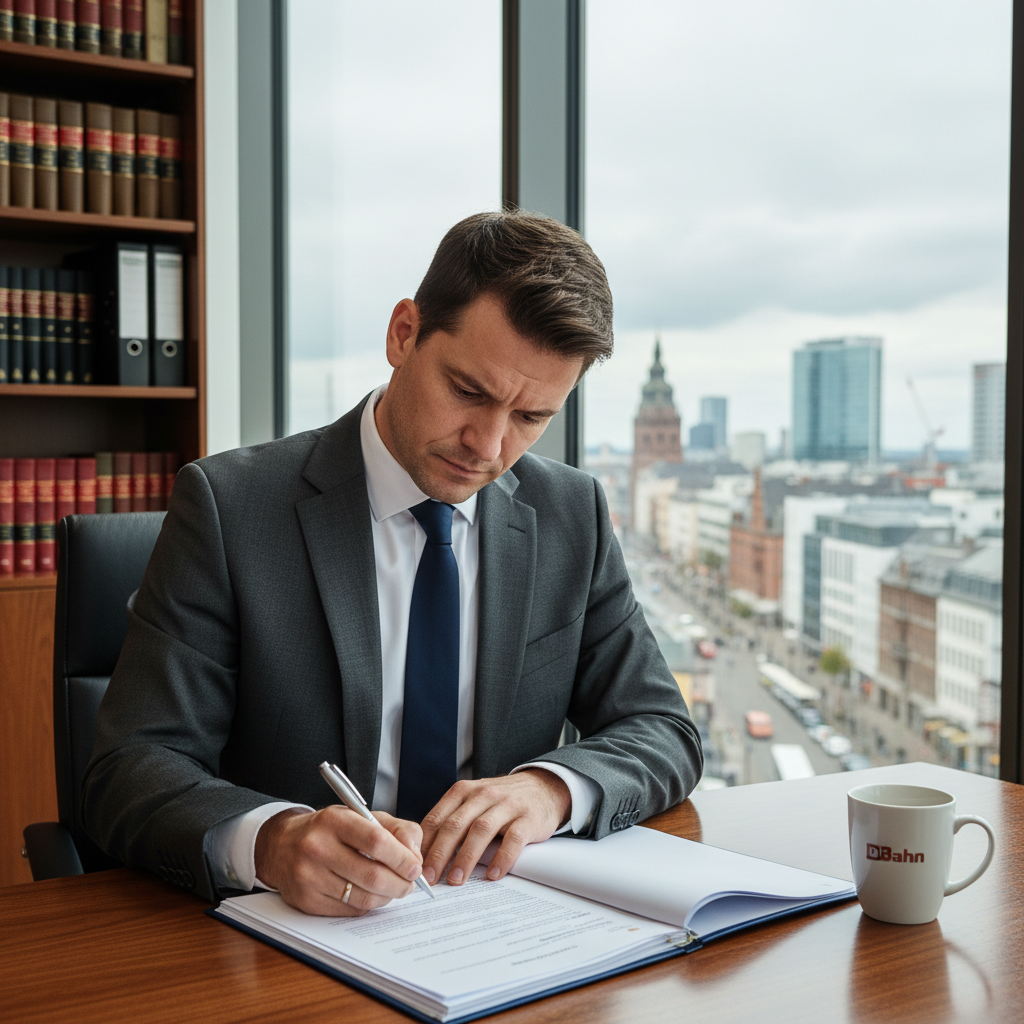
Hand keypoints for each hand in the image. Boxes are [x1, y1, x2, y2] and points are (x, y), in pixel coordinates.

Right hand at [254, 806, 424, 915]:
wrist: (281, 844)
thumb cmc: (329, 829)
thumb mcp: (361, 816)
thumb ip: (396, 830)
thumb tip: (415, 857)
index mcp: (334, 821)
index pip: (376, 841)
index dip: (402, 857)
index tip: (415, 867)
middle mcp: (317, 847)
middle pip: (372, 875)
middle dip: (400, 884)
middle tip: (409, 884)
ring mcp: (309, 876)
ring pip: (363, 897)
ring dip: (387, 897)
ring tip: (394, 889)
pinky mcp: (306, 901)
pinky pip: (349, 910)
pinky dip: (368, 905)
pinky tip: (370, 894)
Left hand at [420, 769, 570, 886]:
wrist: (542, 787)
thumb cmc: (501, 801)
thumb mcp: (473, 801)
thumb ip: (452, 820)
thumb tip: (423, 853)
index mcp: (463, 791)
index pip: (438, 818)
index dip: (424, 843)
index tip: (415, 866)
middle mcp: (483, 795)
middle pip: (456, 825)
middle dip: (440, 853)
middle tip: (430, 877)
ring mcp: (507, 805)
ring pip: (481, 830)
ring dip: (466, 857)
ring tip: (456, 880)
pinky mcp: (528, 818)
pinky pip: (513, 839)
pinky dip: (502, 857)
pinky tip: (494, 874)